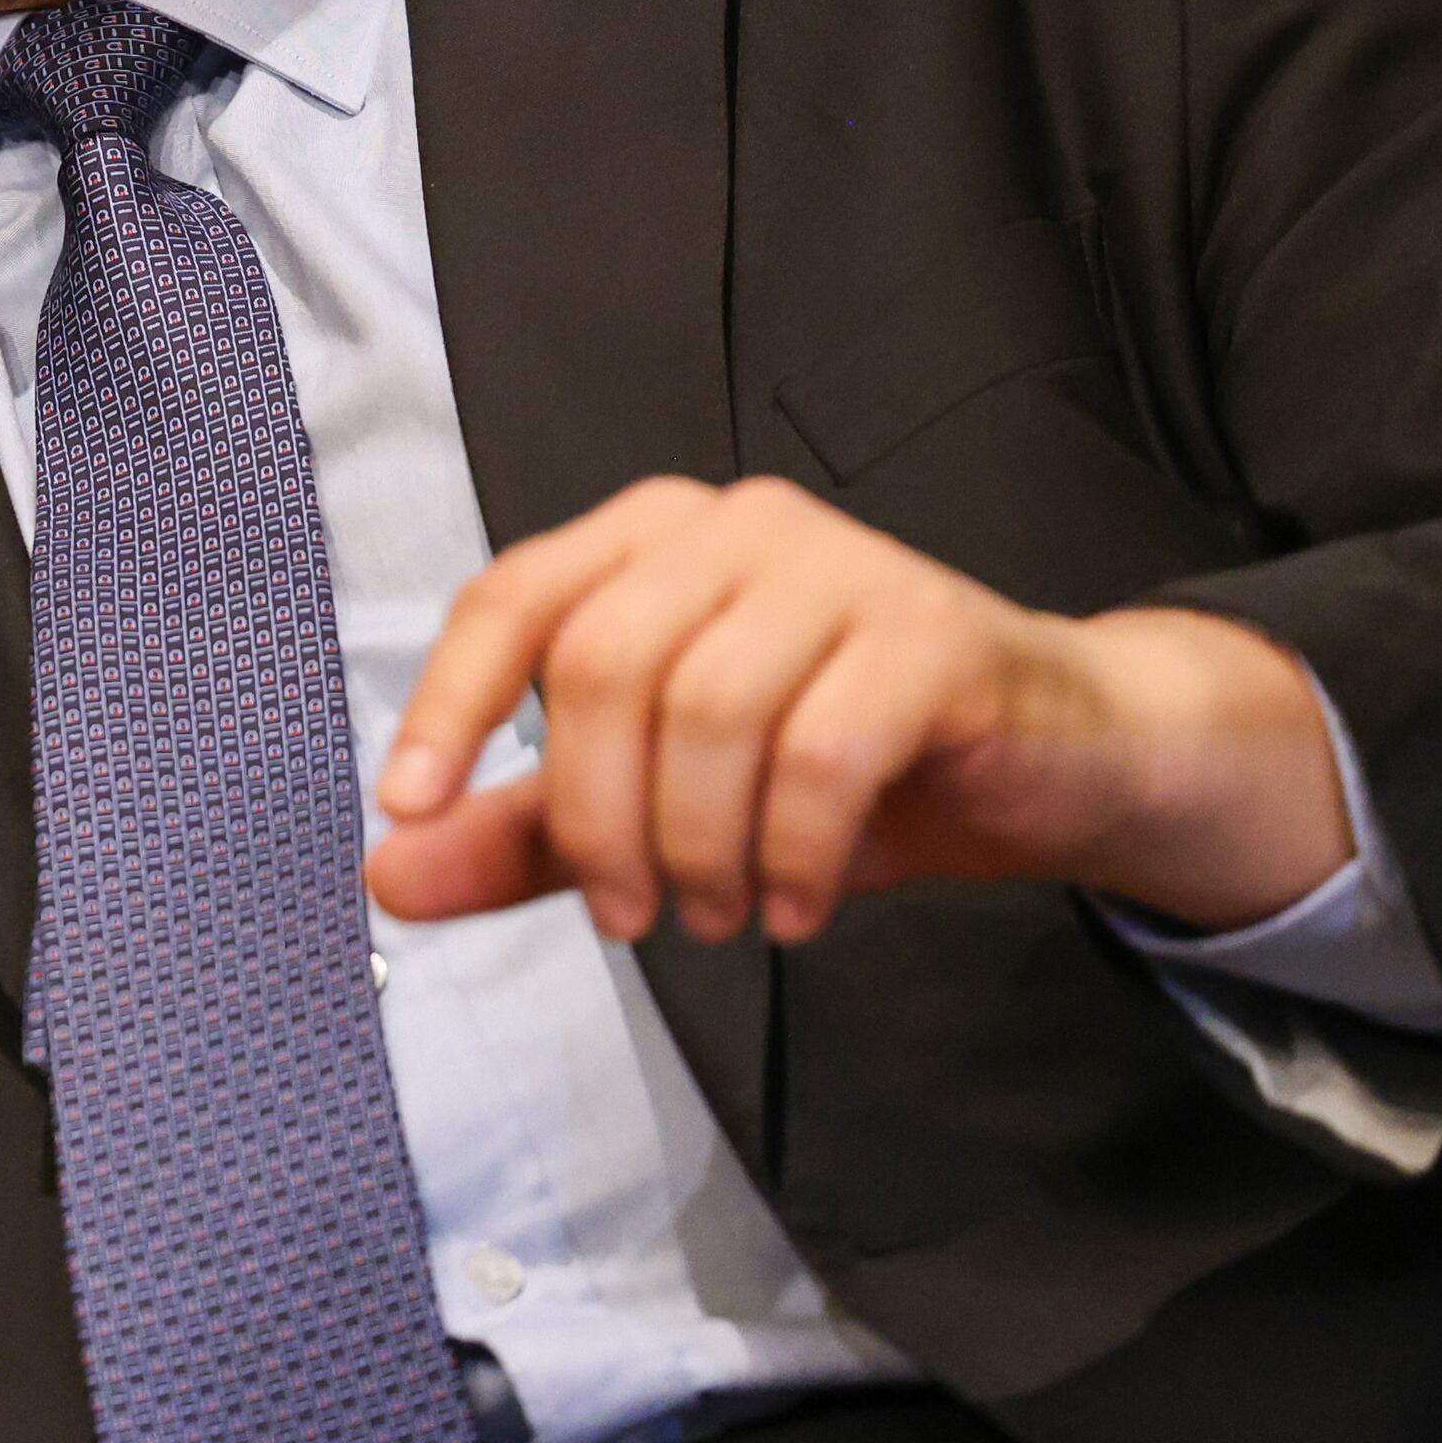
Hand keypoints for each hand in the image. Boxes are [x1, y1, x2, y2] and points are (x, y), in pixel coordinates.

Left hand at [366, 475, 1346, 945]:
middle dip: (597, 818)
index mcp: (652, 541)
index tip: (407, 810)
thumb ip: (526, 834)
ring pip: (707, 712)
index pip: (512, 600)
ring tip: (720, 912)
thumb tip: (389, 872)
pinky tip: (797, 903)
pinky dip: (790, 852)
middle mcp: (737, 526)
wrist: (1052, 759)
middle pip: (601, 667)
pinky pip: (820, 753)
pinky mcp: (930, 633)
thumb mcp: (661, 806)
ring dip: (696, 848)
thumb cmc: (849, 763)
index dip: (447, 705)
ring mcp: (841, 565)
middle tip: (631, 916)